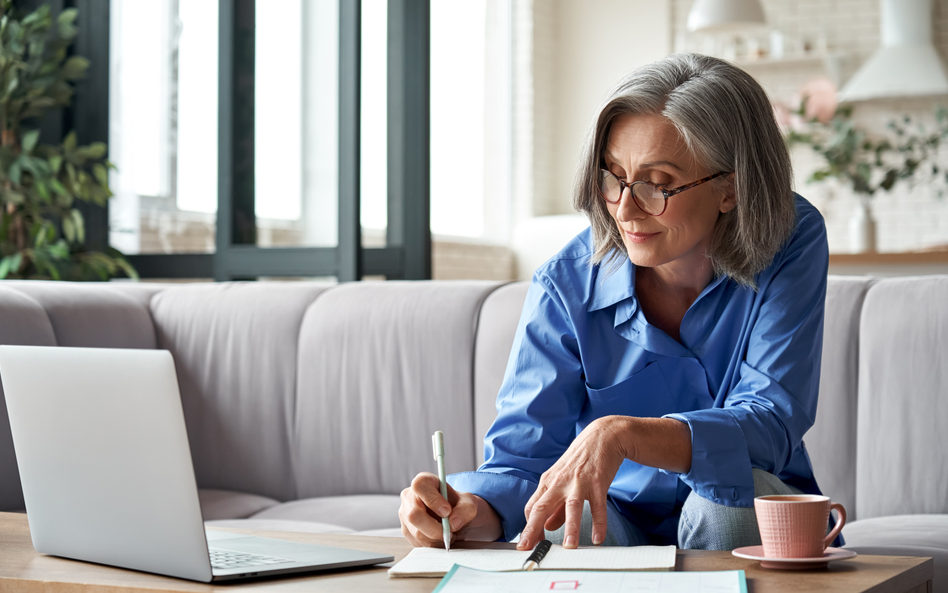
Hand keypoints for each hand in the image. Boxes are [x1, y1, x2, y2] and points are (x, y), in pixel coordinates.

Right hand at [398, 472, 502, 546]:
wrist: (455, 516)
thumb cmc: (458, 505)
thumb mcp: (468, 503)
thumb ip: (465, 510)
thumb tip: (453, 523)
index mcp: (423, 482)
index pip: (420, 486)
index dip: (433, 500)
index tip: (447, 511)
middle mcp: (409, 496)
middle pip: (414, 515)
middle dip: (435, 528)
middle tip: (450, 531)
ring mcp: (404, 515)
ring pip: (417, 532)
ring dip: (436, 538)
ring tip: (448, 533)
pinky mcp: (406, 531)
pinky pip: (418, 542)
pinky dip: (433, 544)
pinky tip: (440, 537)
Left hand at [518, 416, 629, 550]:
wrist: (602, 436)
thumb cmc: (580, 460)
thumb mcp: (562, 480)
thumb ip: (555, 506)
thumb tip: (546, 527)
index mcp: (548, 482)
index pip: (532, 507)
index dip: (529, 527)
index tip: (528, 544)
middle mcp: (560, 482)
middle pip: (542, 507)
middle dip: (533, 529)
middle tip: (528, 548)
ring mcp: (579, 482)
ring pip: (571, 507)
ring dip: (570, 528)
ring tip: (569, 548)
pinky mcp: (598, 482)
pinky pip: (598, 506)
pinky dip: (598, 523)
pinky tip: (598, 538)